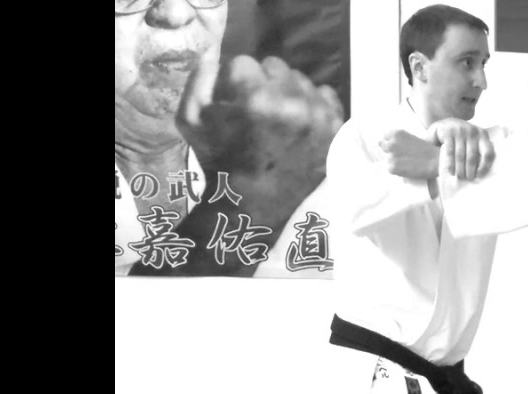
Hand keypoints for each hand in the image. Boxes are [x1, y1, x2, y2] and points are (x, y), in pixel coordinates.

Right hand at [177, 52, 343, 209]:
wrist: (253, 206)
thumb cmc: (219, 163)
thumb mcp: (191, 120)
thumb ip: (200, 79)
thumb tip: (216, 54)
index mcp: (256, 98)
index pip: (244, 63)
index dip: (234, 82)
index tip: (233, 101)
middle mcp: (293, 104)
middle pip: (276, 66)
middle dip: (263, 83)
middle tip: (257, 110)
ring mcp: (319, 118)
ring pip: (301, 80)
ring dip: (288, 92)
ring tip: (278, 119)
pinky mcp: (336, 130)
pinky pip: (327, 96)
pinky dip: (314, 104)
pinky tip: (300, 123)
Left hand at [378, 128, 440, 178]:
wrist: (437, 161)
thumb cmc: (428, 150)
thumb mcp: (412, 138)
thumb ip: (400, 141)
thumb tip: (392, 147)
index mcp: (396, 133)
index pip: (385, 136)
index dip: (391, 141)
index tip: (396, 145)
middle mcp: (391, 143)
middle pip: (382, 145)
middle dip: (389, 150)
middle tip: (400, 155)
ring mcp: (391, 156)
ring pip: (387, 159)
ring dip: (394, 161)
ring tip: (407, 163)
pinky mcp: (392, 168)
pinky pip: (391, 169)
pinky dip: (397, 170)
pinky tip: (407, 169)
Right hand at [425, 118, 496, 180]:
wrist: (445, 124)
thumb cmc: (462, 137)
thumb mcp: (473, 140)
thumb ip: (478, 151)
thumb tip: (481, 173)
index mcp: (482, 135)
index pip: (488, 152)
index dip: (485, 165)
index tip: (480, 175)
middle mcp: (472, 131)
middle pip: (472, 156)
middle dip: (470, 170)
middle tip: (468, 179)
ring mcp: (460, 131)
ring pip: (461, 156)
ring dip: (460, 169)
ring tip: (460, 177)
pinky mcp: (448, 132)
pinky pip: (450, 152)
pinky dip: (450, 164)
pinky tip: (451, 171)